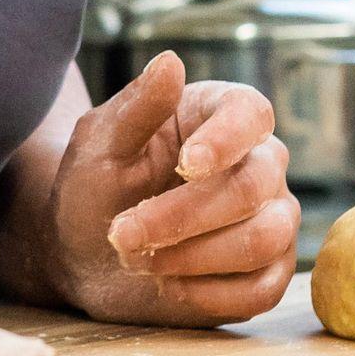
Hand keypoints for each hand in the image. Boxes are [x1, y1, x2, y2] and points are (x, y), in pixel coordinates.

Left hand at [44, 51, 298, 326]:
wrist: (83, 254)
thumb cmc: (93, 187)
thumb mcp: (98, 145)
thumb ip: (135, 106)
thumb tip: (170, 62)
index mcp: (218, 113)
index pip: (251, 113)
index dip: (227, 138)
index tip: (187, 164)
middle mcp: (258, 161)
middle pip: (253, 187)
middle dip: (182, 217)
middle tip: (121, 235)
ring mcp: (272, 217)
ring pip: (265, 239)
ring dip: (192, 256)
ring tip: (136, 258)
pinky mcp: (268, 271)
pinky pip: (263, 289)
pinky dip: (208, 293)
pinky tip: (167, 284)